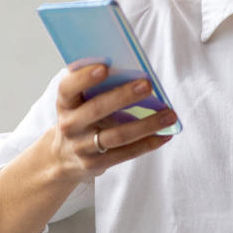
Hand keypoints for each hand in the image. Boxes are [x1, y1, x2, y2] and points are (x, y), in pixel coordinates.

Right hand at [51, 62, 175, 180]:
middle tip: (148, 84)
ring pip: (117, 135)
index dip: (84, 77)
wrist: (62, 156)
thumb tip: (131, 70)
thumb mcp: (77, 101)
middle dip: (123, 96)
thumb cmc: (80, 117)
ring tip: (169, 114)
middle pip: (97, 109)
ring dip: (146, 124)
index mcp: (64, 103)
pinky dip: (148, 143)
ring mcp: (82, 147)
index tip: (105, 67)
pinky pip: (126, 153)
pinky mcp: (95, 164)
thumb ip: (95, 87)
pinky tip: (165, 134)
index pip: (68, 88)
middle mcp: (70, 125)